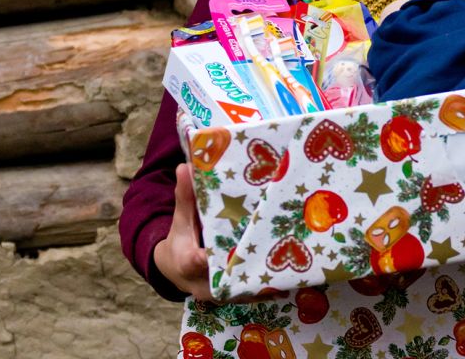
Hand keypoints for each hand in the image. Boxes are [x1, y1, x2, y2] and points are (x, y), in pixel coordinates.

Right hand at [153, 163, 286, 302]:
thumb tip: (185, 167)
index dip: (210, 256)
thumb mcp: (181, 219)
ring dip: (263, 275)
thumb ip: (186, 196)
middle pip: (226, 277)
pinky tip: (287, 271)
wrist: (175, 269)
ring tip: (289, 259)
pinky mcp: (232, 298)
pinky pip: (250, 292)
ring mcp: (219, 295)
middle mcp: (202, 285)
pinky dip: (266, 283)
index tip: (227, 249)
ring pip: (242, 289)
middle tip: (273, 246)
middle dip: (248, 263)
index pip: (195, 261)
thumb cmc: (180, 240)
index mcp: (186, 263)